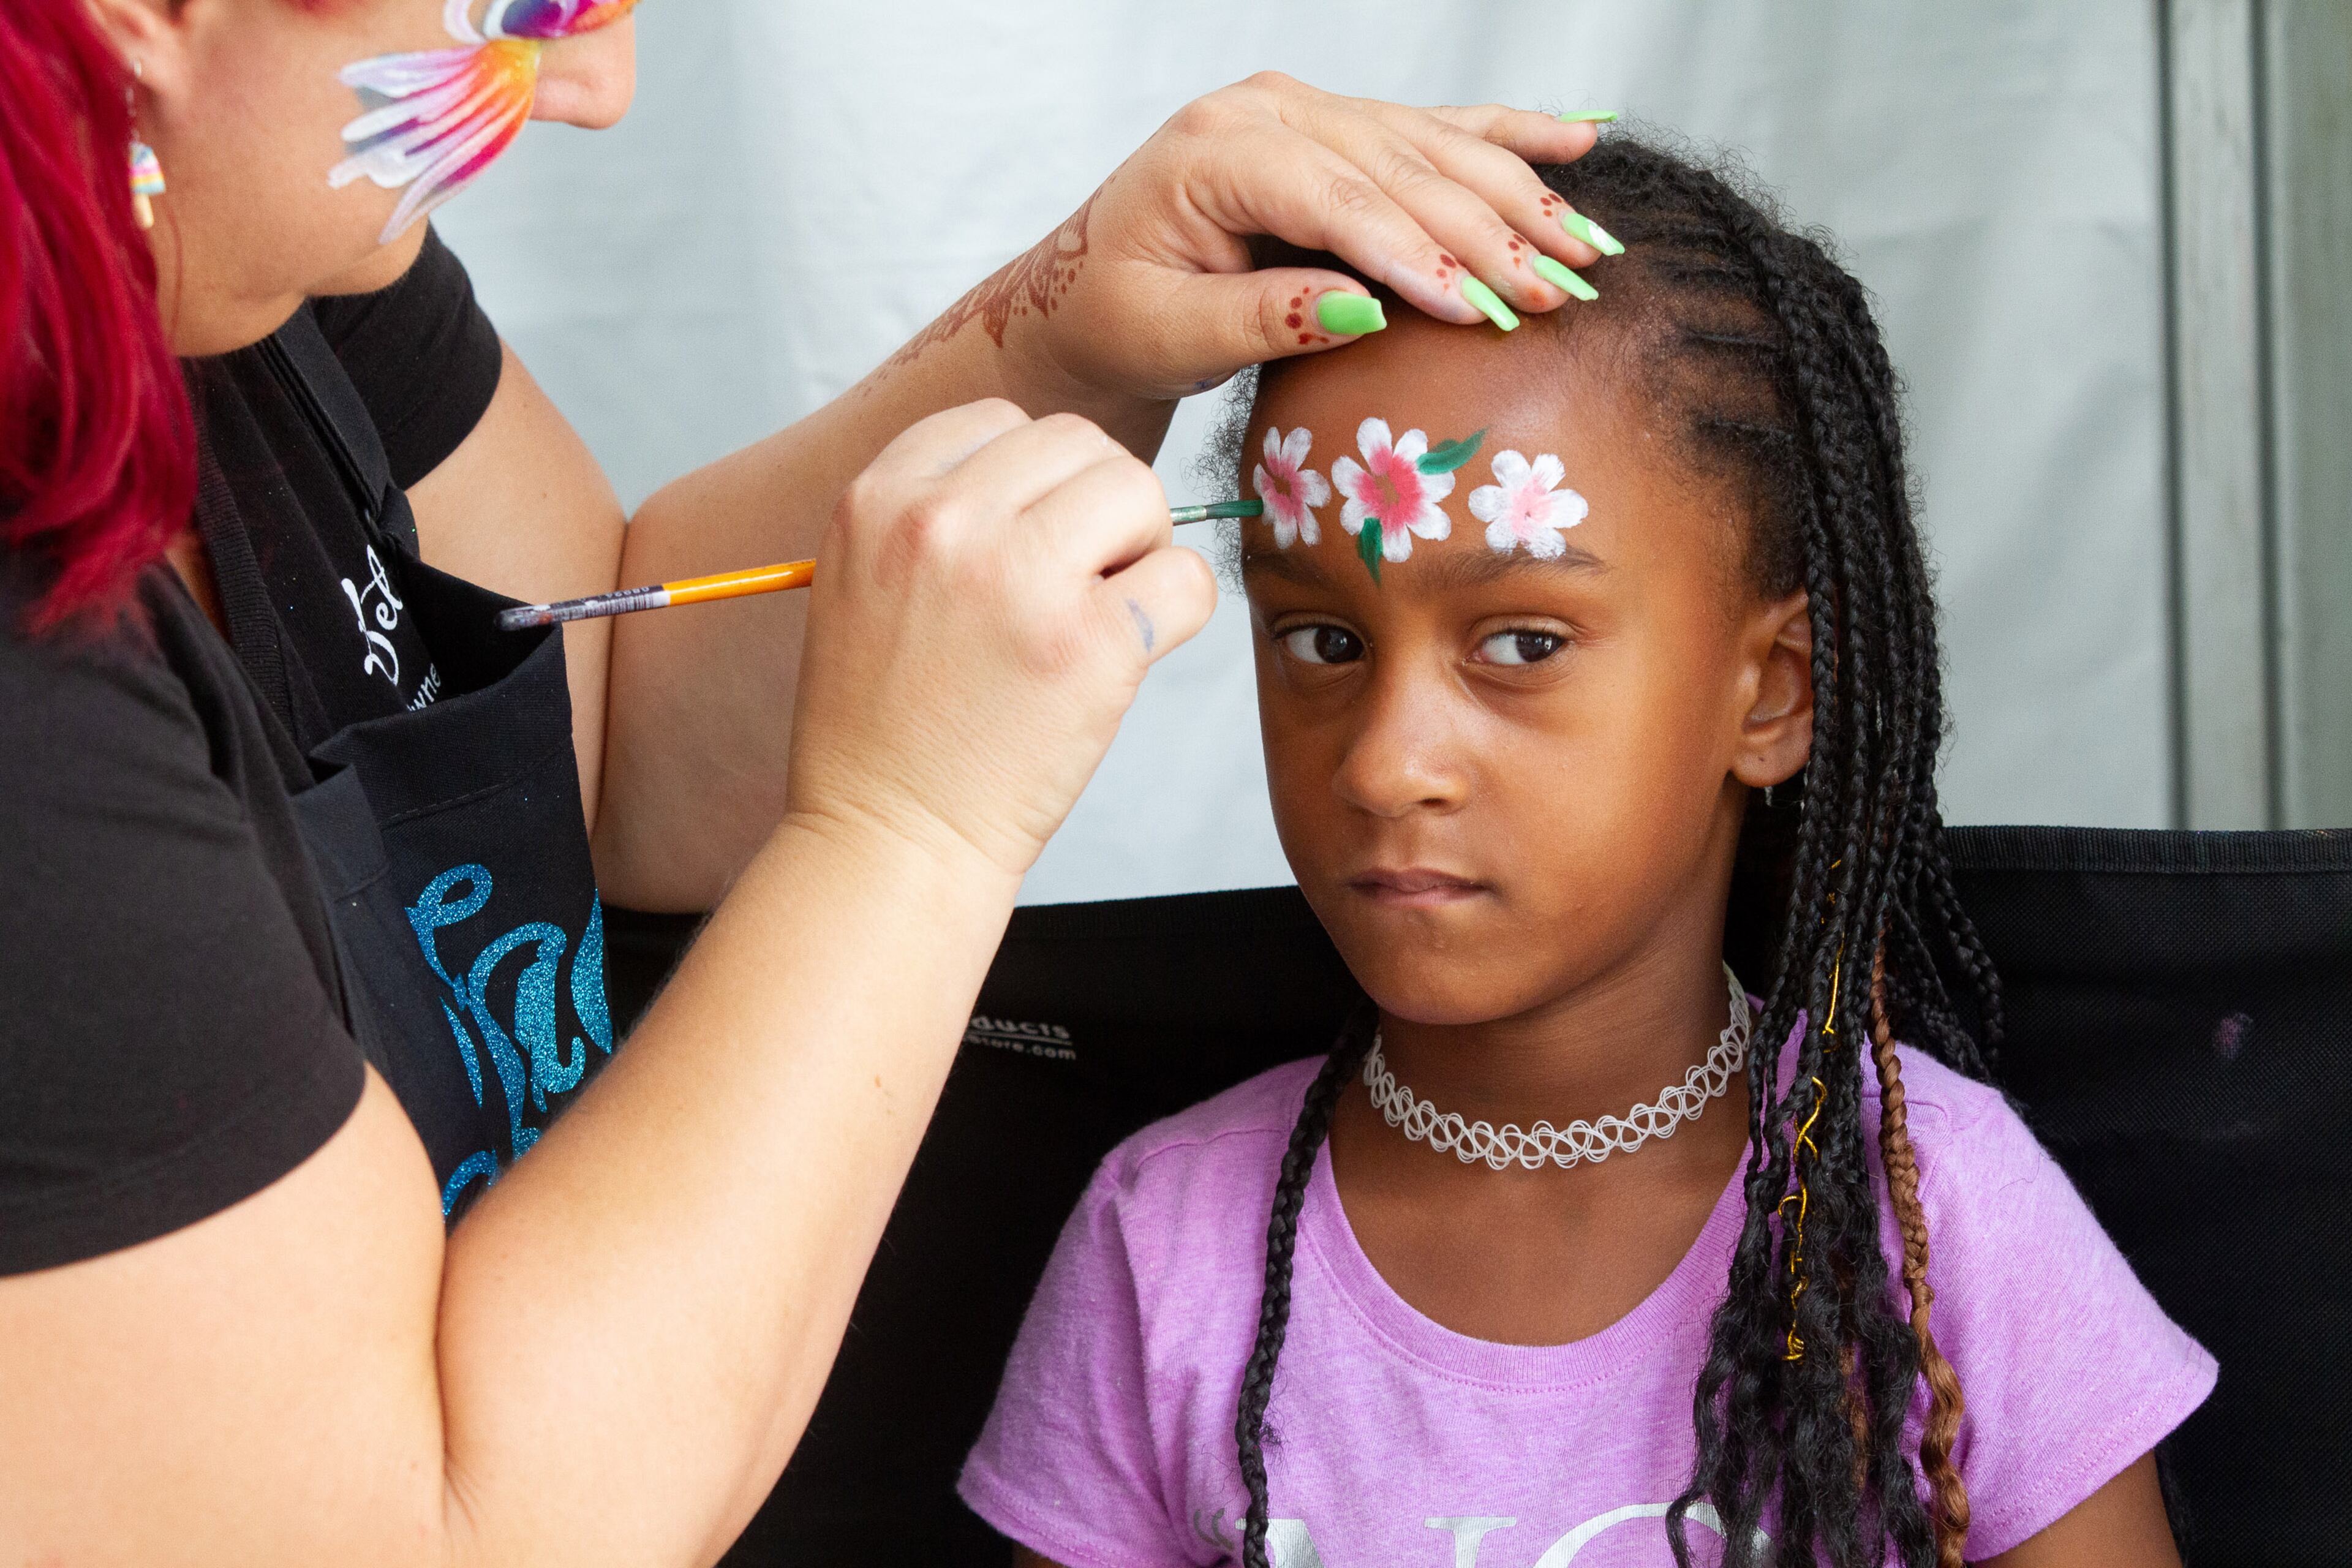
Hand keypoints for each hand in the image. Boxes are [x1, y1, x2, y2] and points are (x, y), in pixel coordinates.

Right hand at [783, 400, 1215, 879]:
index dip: (1035, 479)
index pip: (998, 421)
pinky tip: (1133, 651)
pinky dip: (1180, 610)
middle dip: (1097, 505)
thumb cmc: (885, 729)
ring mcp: (1019, 578)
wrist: (888, 840)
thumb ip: (937, 517)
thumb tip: (1049, 474)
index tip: (1029, 542)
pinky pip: (1185, 578)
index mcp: (878, 500)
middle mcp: (944, 523)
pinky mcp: (1090, 644)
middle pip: (1079, 443)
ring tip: (1103, 611)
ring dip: (1141, 546)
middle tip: (1081, 581)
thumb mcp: (866, 587)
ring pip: (1139, 490)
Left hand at [1017, 73, 1610, 400]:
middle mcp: (1267, 109)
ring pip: (1430, 146)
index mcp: (1213, 149)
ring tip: (1585, 248)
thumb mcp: (1167, 334)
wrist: (1090, 296)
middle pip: (1398, 166)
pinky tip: (1575, 141)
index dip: (1412, 252)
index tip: (1477, 307)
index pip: (1334, 196)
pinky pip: (1433, 130)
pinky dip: (1505, 138)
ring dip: (1515, 197)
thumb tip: (1362, 311)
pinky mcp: (1337, 131)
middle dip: (1486, 232)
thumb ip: (1256, 320)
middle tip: (1555, 292)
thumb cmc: (1117, 318)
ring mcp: (1307, 111)